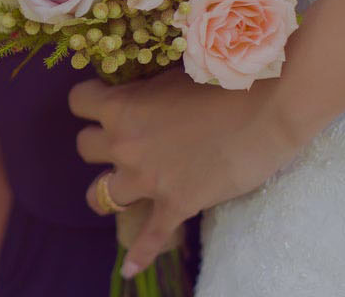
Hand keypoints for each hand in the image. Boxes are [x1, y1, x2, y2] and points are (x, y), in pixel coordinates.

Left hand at [68, 71, 308, 278]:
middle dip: (101, 143)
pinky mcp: (175, 205)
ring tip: (119, 189)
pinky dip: (138, 255)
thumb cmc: (223, 81)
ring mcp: (147, 179)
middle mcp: (124, 144)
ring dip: (108, 189)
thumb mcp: (171, 76)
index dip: (90, 101)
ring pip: (99, 194)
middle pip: (84, 147)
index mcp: (121, 106)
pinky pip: (149, 238)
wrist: (267, 109)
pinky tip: (130, 269)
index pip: (78, 102)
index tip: (103, 102)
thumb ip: (145, 91)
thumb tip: (138, 93)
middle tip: (123, 141)